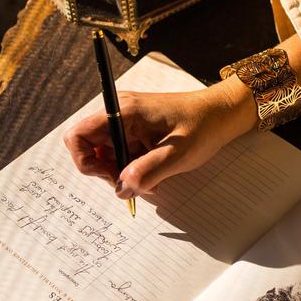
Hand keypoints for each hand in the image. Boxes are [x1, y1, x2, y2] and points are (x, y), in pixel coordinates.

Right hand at [63, 78, 255, 197]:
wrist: (222, 114)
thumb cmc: (203, 126)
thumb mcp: (178, 154)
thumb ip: (148, 171)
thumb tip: (121, 188)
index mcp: (124, 112)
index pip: (78, 135)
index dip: (85, 161)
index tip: (111, 176)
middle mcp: (120, 113)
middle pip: (90, 148)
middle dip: (108, 172)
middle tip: (135, 185)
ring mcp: (128, 122)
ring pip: (107, 154)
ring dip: (123, 173)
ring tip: (151, 182)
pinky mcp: (137, 130)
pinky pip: (123, 153)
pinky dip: (134, 168)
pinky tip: (155, 174)